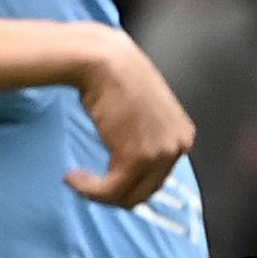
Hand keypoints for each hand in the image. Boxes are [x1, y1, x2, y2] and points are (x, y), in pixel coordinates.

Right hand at [66, 30, 196, 207]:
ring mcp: (160, 155)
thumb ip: (147, 136)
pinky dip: (89, 190)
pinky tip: (73, 177)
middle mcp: (178, 147)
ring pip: (127, 196)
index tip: (104, 179)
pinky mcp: (136, 159)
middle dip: (114, 193)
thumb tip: (130, 160)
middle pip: (146, 191)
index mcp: (183, 136)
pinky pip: (110, 191)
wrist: (104, 61)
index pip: (159, 178)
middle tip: (89, 185)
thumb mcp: (145, 110)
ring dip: (98, 194)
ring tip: (76, 179)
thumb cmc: (117, 77)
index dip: (129, 183)